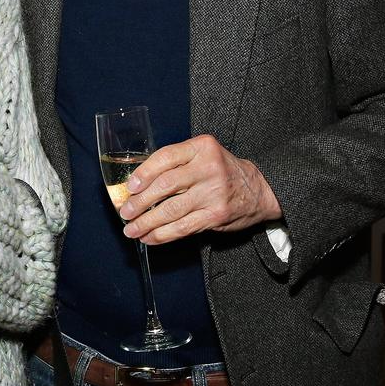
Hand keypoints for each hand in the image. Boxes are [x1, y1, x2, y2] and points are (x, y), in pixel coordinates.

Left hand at [118, 134, 280, 244]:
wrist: (259, 189)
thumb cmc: (223, 171)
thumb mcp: (203, 155)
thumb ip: (176, 163)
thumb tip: (137, 184)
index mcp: (202, 147)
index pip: (166, 157)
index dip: (144, 173)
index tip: (130, 187)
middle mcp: (208, 168)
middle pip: (165, 185)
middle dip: (140, 202)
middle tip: (125, 212)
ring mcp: (213, 193)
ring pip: (171, 210)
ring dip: (146, 223)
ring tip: (131, 229)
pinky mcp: (215, 215)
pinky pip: (183, 227)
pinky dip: (162, 235)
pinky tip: (149, 237)